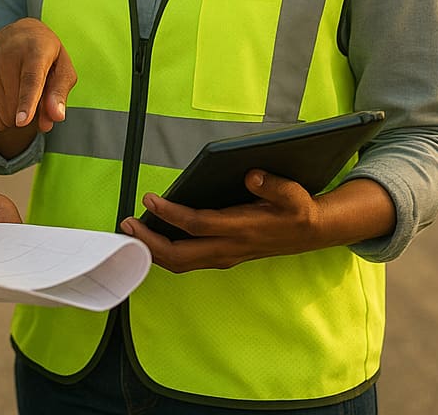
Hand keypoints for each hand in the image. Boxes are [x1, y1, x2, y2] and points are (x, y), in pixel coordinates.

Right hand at [0, 18, 77, 157]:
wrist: (14, 34)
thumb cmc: (44, 53)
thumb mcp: (62, 66)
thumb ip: (60, 92)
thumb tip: (56, 117)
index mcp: (34, 51)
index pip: (30, 80)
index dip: (27, 102)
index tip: (22, 122)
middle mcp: (6, 57)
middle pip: (18, 105)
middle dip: (33, 111)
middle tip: (38, 91)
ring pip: (6, 116)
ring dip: (19, 113)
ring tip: (22, 89)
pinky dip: (6, 115)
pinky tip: (9, 95)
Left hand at [119, 171, 395, 273]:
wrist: (312, 233)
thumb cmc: (298, 210)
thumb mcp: (294, 194)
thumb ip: (274, 186)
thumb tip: (251, 175)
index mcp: (241, 230)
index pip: (197, 225)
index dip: (170, 213)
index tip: (148, 199)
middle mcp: (228, 248)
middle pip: (179, 255)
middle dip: (149, 243)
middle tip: (125, 224)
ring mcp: (224, 255)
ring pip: (181, 262)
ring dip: (153, 249)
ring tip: (131, 230)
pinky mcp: (222, 255)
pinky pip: (187, 259)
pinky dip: (165, 251)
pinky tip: (152, 236)